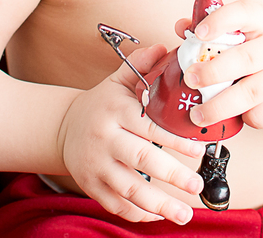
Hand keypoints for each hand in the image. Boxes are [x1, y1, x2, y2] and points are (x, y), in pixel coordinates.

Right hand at [57, 43, 204, 223]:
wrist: (63, 127)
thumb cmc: (101, 105)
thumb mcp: (117, 82)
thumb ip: (140, 67)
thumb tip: (164, 48)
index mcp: (116, 111)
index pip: (149, 126)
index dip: (175, 140)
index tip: (199, 150)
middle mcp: (105, 138)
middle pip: (142, 159)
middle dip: (173, 175)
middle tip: (197, 184)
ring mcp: (96, 164)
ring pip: (129, 188)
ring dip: (159, 204)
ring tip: (184, 213)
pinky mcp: (91, 185)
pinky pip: (116, 204)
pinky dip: (137, 213)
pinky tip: (158, 215)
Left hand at [176, 1, 262, 129]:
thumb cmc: (259, 52)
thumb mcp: (242, 34)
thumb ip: (211, 29)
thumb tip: (181, 27)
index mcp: (262, 23)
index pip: (245, 12)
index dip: (221, 21)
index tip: (198, 33)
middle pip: (246, 58)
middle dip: (213, 71)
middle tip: (190, 80)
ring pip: (252, 91)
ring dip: (221, 105)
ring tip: (197, 114)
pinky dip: (245, 118)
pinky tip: (231, 118)